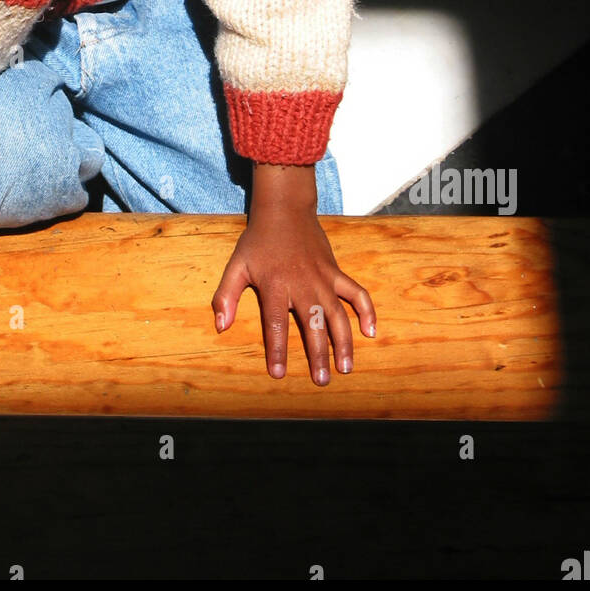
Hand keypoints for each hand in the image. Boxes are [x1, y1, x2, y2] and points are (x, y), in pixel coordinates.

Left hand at [211, 164, 375, 385]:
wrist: (284, 210)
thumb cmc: (258, 241)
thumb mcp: (236, 265)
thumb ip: (226, 296)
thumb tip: (220, 326)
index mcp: (275, 286)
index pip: (276, 325)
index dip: (277, 351)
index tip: (279, 374)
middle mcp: (302, 285)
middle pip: (313, 325)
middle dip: (318, 354)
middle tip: (321, 380)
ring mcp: (322, 278)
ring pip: (338, 315)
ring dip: (343, 342)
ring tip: (345, 367)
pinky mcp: (336, 272)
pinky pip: (356, 293)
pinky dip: (366, 311)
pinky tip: (370, 331)